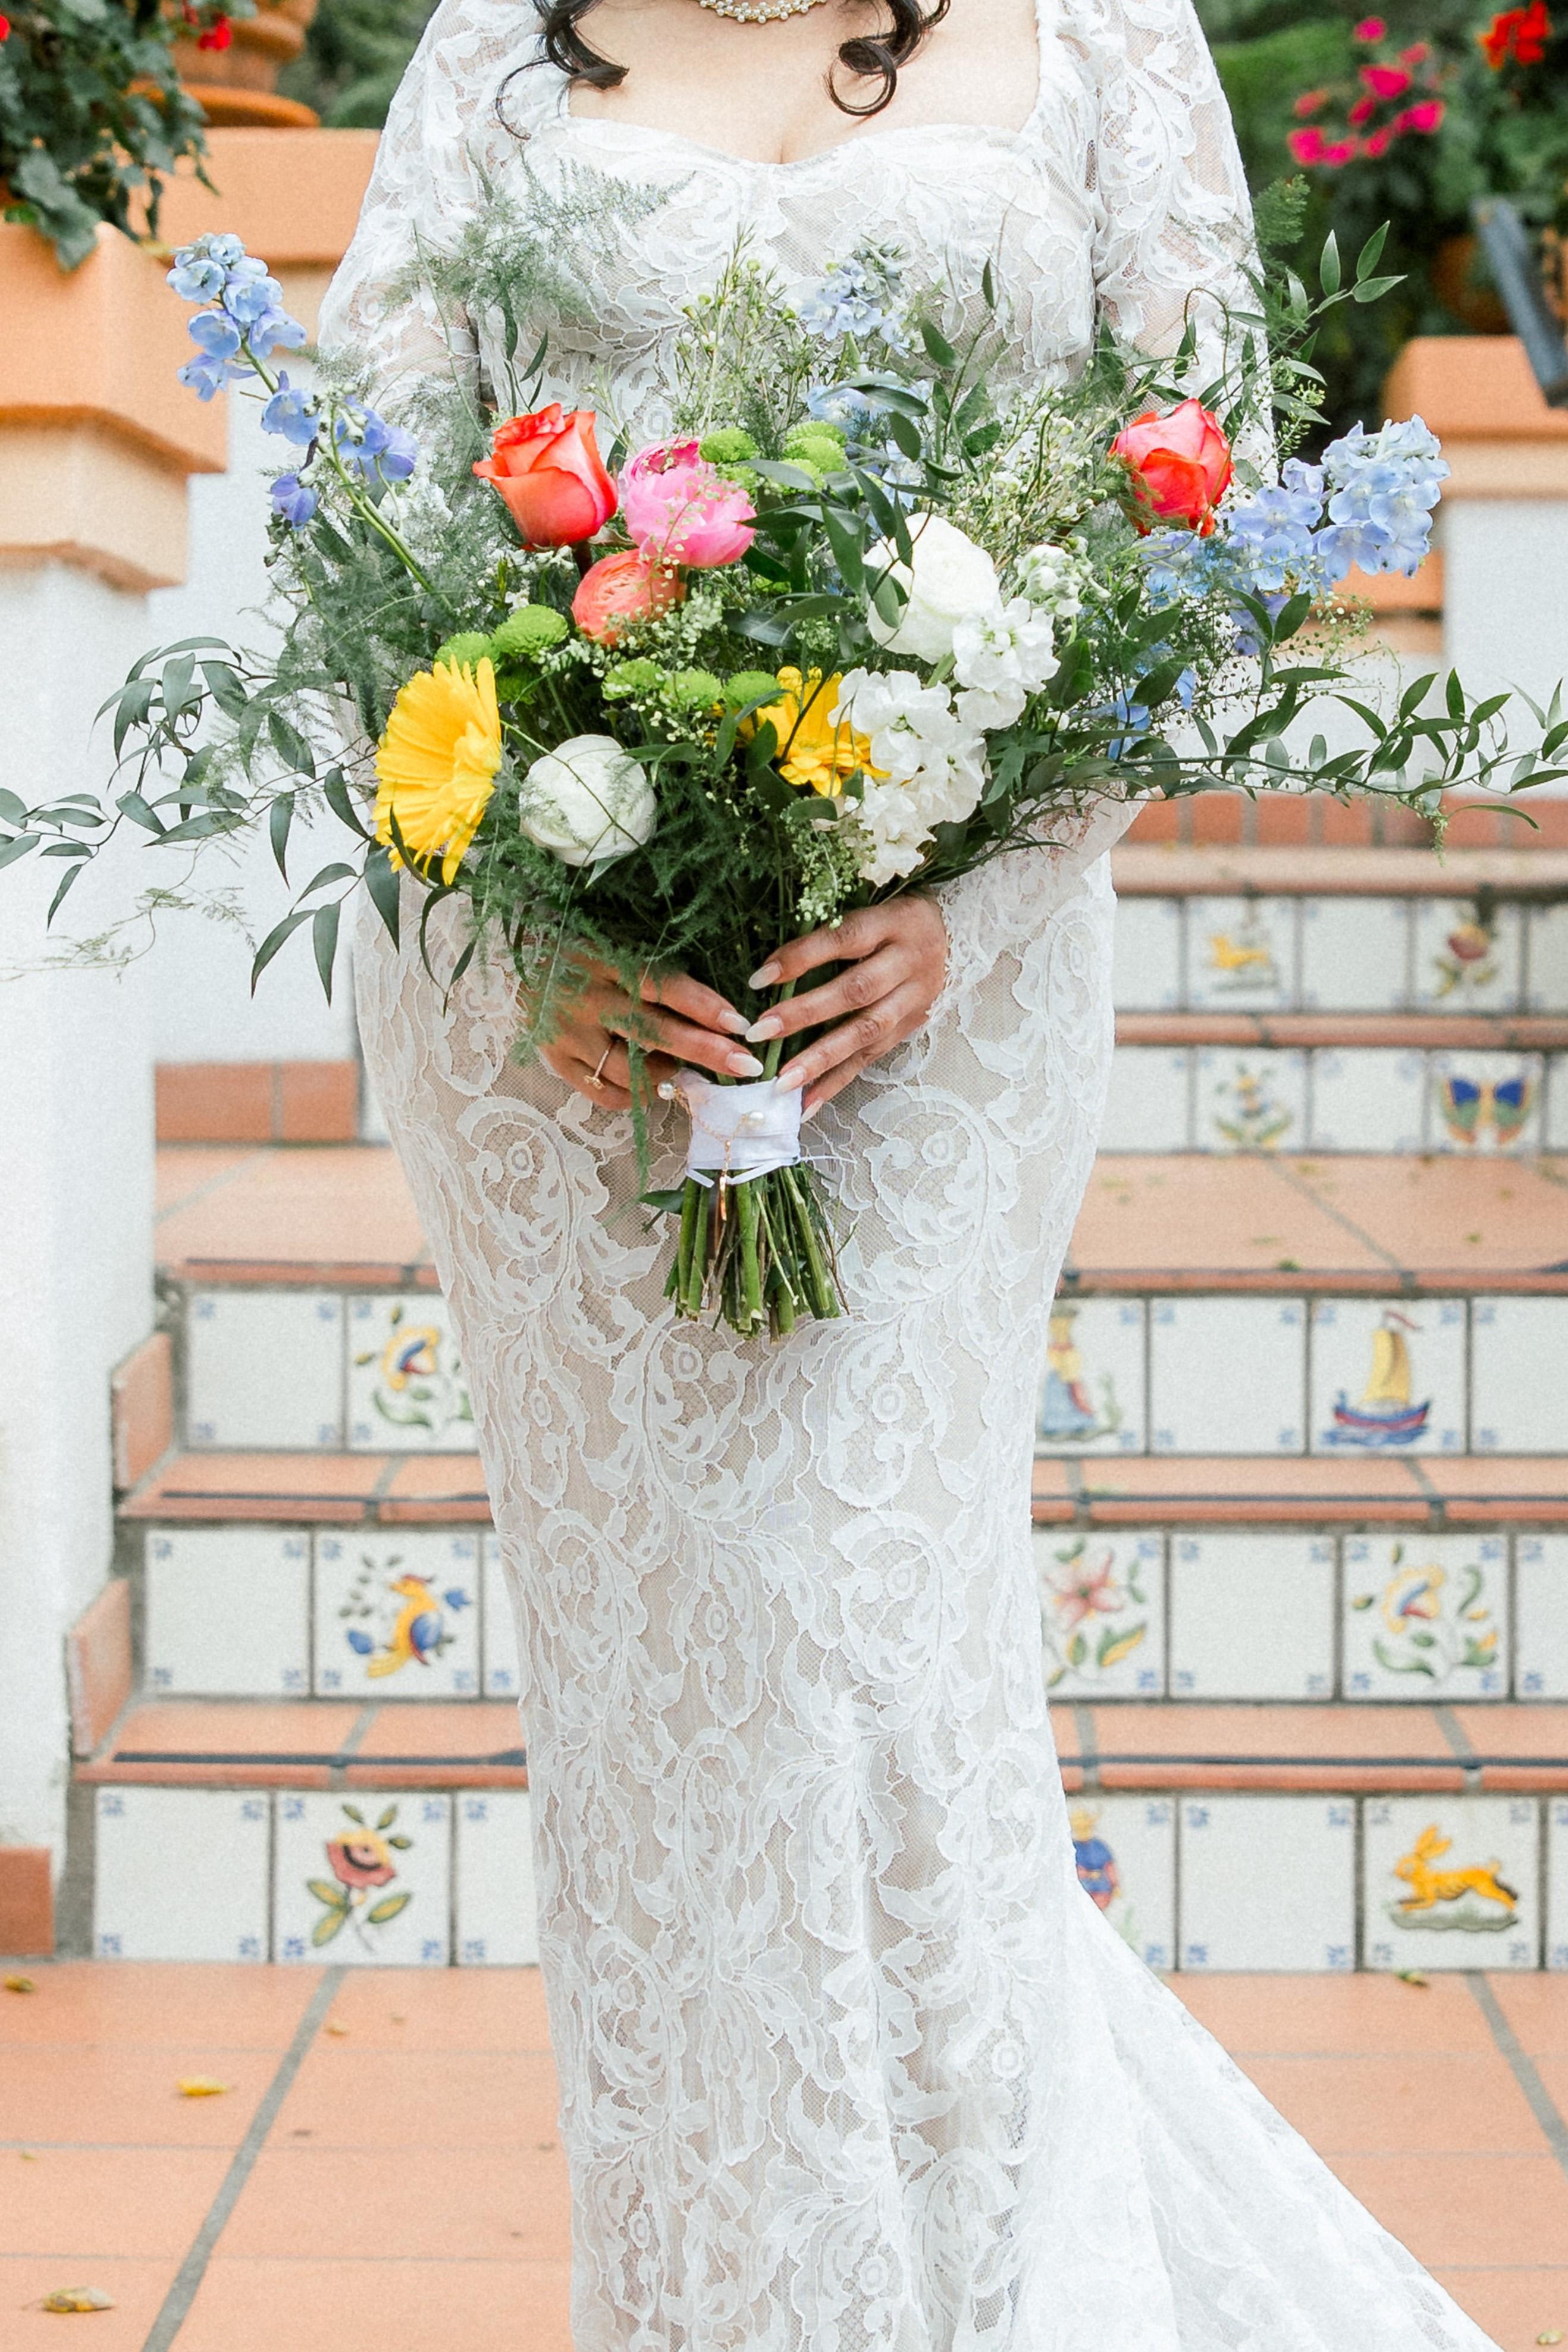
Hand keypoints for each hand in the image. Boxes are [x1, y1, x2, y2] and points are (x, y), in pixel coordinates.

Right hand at [536, 962, 757, 1108]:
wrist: (518, 955)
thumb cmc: (582, 948)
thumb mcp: (616, 945)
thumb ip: (654, 973)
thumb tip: (713, 1012)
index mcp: (606, 960)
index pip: (663, 984)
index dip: (703, 1005)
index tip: (740, 1024)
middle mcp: (587, 997)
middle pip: (653, 1031)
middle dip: (705, 1050)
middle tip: (745, 1065)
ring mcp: (568, 1031)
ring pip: (628, 1070)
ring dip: (666, 1075)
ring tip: (679, 1068)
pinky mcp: (553, 1056)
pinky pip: (602, 1092)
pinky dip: (633, 1095)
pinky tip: (647, 1085)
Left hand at [744, 894, 948, 1115]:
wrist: (956, 933)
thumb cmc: (895, 918)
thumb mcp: (871, 907)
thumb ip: (830, 932)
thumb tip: (770, 967)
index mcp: (894, 922)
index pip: (845, 938)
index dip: (802, 957)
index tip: (759, 978)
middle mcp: (908, 962)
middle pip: (857, 991)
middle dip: (806, 1014)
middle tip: (761, 1031)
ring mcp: (914, 998)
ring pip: (867, 1031)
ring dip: (821, 1059)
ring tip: (783, 1081)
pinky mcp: (912, 1026)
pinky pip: (872, 1057)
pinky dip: (837, 1082)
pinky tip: (807, 1102)